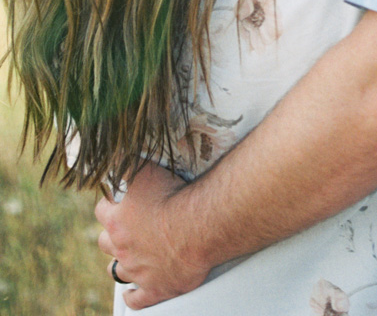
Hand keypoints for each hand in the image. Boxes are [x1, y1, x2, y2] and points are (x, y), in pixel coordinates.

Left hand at [95, 163, 206, 308]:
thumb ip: (126, 160)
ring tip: (129, 256)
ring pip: (117, 270)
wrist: (200, 224)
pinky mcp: (156, 288)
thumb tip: (110, 150)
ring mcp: (138, 270)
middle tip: (126, 226)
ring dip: (121, 263)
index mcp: (118, 219)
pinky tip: (133, 292)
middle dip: (113, 234)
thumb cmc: (176, 195)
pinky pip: (136, 299)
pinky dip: (133, 296)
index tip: (119, 198)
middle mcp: (123, 247)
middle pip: (105, 242)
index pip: (102, 210)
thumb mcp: (146, 168)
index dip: (110, 203)